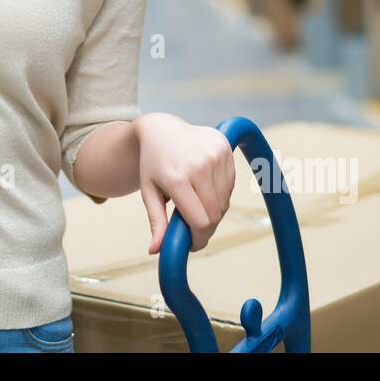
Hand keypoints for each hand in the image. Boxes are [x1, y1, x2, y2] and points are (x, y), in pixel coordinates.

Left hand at [133, 112, 234, 254]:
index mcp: (177, 178)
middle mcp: (198, 165)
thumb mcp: (149, 192)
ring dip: (215, 210)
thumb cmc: (153, 163)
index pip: (201, 221)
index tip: (192, 243)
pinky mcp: (225, 147)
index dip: (198, 238)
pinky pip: (231, 184)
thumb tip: (155, 251)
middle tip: (194, 228)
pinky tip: (206, 188)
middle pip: (215, 213)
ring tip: (197, 205)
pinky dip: (221, 194)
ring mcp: (214, 154)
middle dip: (206, 227)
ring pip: (225, 201)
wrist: (161, 129)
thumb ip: (156, 222)